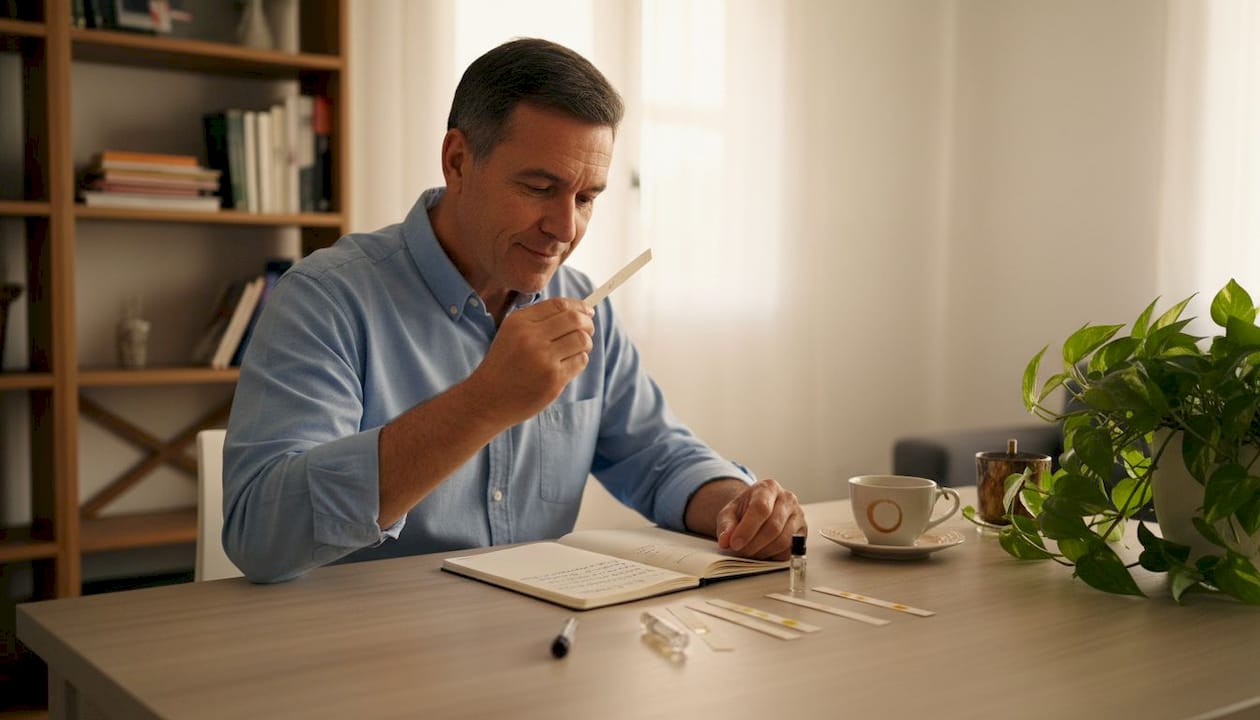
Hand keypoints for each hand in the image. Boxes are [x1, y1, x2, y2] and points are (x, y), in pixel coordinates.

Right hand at [468, 298, 593, 425]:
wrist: (488, 399)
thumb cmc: (504, 364)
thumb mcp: (511, 333)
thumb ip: (539, 320)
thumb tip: (579, 311)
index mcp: (519, 322)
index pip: (559, 305)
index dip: (579, 306)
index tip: (587, 310)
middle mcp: (531, 337)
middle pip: (574, 319)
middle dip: (587, 322)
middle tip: (589, 328)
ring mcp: (543, 359)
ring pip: (582, 340)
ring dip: (586, 343)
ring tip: (578, 349)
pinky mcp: (553, 379)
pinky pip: (580, 361)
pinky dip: (580, 360)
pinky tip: (568, 364)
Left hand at [714, 478, 805, 560]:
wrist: (758, 509)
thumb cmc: (745, 509)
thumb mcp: (729, 513)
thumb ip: (726, 525)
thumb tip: (725, 540)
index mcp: (768, 487)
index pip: (761, 509)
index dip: (747, 529)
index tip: (734, 544)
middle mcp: (787, 498)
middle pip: (773, 527)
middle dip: (753, 544)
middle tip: (739, 551)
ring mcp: (798, 515)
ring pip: (783, 541)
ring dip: (763, 552)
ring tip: (749, 552)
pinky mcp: (802, 532)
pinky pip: (789, 551)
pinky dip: (773, 556)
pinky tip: (762, 552)